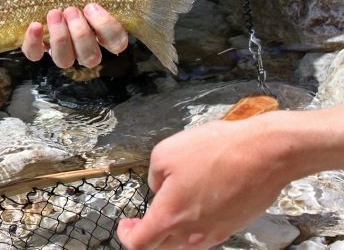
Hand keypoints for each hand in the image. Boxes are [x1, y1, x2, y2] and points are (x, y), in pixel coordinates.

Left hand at [0, 0, 127, 68]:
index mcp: (99, 24)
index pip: (115, 42)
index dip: (108, 30)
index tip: (92, 6)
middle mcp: (80, 39)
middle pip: (91, 58)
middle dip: (82, 35)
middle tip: (71, 9)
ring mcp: (55, 42)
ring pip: (64, 60)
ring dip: (61, 40)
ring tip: (54, 13)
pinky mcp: (32, 41)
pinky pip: (34, 54)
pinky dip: (34, 42)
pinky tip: (35, 24)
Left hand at [116, 117, 292, 249]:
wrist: (265, 154)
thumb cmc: (216, 150)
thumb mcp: (164, 153)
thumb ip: (154, 177)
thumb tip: (158, 189)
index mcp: (170, 216)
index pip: (140, 244)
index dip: (127, 236)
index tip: (125, 224)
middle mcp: (192, 232)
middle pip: (160, 247)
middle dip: (146, 236)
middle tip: (138, 222)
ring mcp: (215, 232)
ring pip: (183, 244)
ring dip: (169, 233)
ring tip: (165, 211)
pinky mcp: (232, 226)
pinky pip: (204, 235)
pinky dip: (191, 227)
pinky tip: (192, 206)